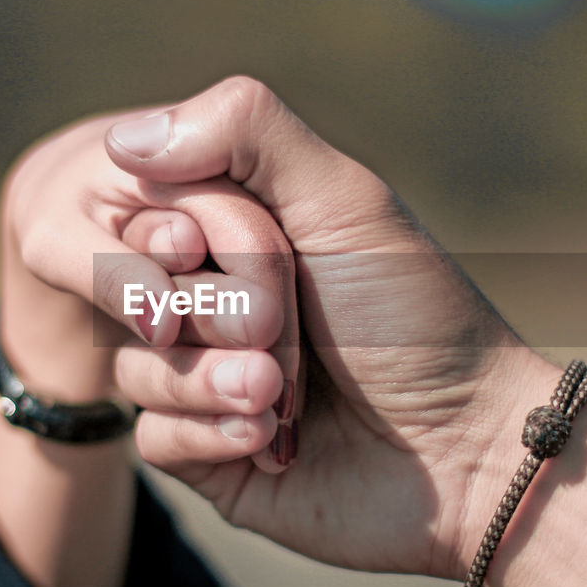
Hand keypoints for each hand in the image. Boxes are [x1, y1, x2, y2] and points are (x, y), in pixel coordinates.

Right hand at [105, 77, 586, 586]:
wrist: (463, 451)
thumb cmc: (413, 316)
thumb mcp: (344, 201)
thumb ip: (246, 133)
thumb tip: (122, 137)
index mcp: (241, 231)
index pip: (149, 207)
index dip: (179, 230)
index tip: (211, 247)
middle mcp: (215, 300)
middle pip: (137, 288)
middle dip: (213, 309)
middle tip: (279, 327)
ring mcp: (206, 378)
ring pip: (131, 364)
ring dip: (213, 378)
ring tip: (280, 394)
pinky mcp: (204, 454)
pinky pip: (150, 437)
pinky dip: (209, 433)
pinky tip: (273, 441)